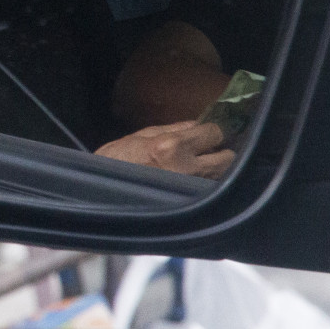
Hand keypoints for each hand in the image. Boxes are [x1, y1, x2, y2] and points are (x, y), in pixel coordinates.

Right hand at [96, 121, 235, 178]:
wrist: (102, 192)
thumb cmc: (116, 161)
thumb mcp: (142, 136)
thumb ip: (175, 129)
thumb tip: (199, 125)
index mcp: (171, 146)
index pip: (214, 133)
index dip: (212, 132)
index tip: (207, 134)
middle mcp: (186, 168)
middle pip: (228, 158)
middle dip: (221, 152)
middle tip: (210, 151)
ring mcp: (189, 189)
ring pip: (222, 176)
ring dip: (216, 169)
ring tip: (201, 166)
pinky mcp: (190, 203)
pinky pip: (210, 190)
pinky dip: (208, 183)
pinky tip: (195, 179)